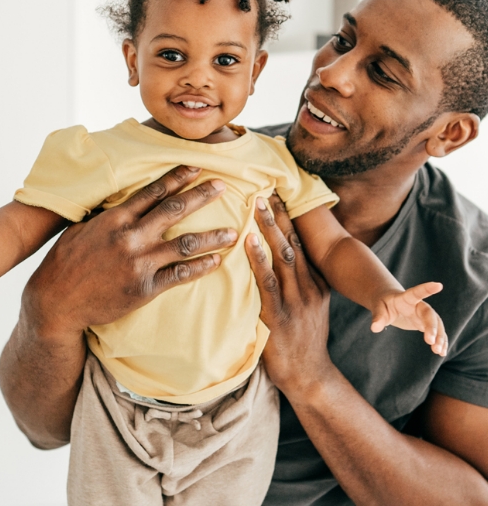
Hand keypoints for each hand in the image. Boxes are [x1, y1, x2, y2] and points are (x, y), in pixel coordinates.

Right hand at [24, 166, 236, 338]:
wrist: (56, 301)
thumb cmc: (66, 261)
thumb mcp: (83, 228)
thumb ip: (109, 214)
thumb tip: (125, 199)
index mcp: (115, 219)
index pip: (153, 192)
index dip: (177, 178)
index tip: (197, 168)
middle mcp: (131, 237)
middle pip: (174, 211)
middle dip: (201, 196)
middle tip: (222, 186)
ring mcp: (139, 263)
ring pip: (184, 244)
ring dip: (212, 237)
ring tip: (233, 232)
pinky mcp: (144, 288)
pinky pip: (180, 275)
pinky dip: (201, 267)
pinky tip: (217, 261)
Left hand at [245, 194, 332, 397]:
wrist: (310, 375)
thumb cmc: (303, 340)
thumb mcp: (310, 308)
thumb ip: (299, 284)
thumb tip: (280, 260)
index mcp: (317, 283)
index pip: (302, 242)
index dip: (289, 217)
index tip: (278, 195)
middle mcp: (310, 287)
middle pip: (294, 242)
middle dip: (279, 214)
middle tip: (265, 189)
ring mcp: (296, 301)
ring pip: (283, 255)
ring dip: (269, 228)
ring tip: (256, 204)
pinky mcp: (280, 316)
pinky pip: (267, 282)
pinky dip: (258, 259)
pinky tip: (248, 241)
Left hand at [371, 283, 447, 355]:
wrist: (391, 304)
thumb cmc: (384, 304)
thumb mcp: (379, 308)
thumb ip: (378, 317)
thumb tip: (374, 328)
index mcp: (407, 298)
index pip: (417, 293)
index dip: (427, 288)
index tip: (439, 285)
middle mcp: (419, 306)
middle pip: (429, 315)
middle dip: (432, 328)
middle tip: (430, 342)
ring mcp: (424, 315)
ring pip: (437, 325)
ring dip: (440, 337)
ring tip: (439, 352)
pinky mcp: (426, 324)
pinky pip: (437, 332)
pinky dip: (441, 342)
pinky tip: (442, 353)